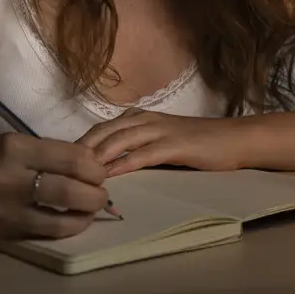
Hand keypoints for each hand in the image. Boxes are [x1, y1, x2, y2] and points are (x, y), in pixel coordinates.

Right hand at [0, 134, 108, 239]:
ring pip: (60, 219)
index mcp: (14, 148)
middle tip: (101, 190)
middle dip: (96, 193)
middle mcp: (9, 179)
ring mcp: (4, 210)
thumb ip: (49, 153)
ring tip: (91, 207)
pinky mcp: (2, 232)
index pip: (71, 158)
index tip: (99, 168)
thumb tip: (91, 163)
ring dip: (85, 214)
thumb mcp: (12, 142)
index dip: (94, 166)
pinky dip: (66, 228)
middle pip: (70, 190)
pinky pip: (44, 233)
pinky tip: (74, 221)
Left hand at [75, 108, 245, 176]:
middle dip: (81, 149)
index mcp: (141, 117)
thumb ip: (138, 145)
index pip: (102, 127)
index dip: (80, 143)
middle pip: (104, 131)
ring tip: (77, 173)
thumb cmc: (199, 144)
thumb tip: (109, 163)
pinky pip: (143, 155)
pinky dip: (123, 164)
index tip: (61, 161)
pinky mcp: (174, 145)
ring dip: (97, 156)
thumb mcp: (163, 139)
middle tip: (60, 169)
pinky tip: (109, 176)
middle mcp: (146, 119)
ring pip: (120, 140)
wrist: (234, 139)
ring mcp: (160, 130)